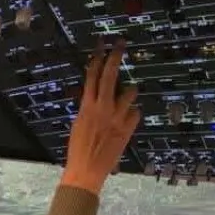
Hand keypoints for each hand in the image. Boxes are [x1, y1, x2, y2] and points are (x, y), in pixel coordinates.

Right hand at [61, 40, 140, 195]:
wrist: (86, 171)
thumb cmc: (78, 150)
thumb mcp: (78, 124)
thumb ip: (87, 107)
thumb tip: (94, 94)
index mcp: (87, 107)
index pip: (92, 75)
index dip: (97, 57)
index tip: (101, 44)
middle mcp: (103, 109)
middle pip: (111, 75)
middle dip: (116, 57)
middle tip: (121, 43)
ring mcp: (117, 118)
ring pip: (130, 92)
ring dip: (129, 91)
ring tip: (127, 94)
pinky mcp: (127, 129)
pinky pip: (135, 112)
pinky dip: (132, 113)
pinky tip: (127, 119)